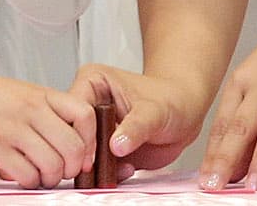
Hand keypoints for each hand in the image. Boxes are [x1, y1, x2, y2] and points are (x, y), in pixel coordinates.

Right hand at [0, 64, 94, 187]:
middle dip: (72, 169)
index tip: (82, 156)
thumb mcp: (19, 92)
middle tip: (60, 173)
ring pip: (52, 164)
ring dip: (50, 179)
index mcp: (41, 94)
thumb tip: (65, 137)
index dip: (90, 142)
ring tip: (39, 177)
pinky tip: (20, 177)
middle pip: (73, 147)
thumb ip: (42, 110)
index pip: (85, 115)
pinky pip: (25, 173)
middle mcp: (31, 110)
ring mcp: (12, 128)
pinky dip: (28, 182)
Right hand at [68, 63, 212, 182]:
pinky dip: (108, 174)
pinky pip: (96, 167)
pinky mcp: (103, 148)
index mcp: (92, 83)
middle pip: (72, 134)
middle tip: (105, 164)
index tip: (94, 152)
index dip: (80, 133)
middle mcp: (88, 105)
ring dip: (97, 168)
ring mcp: (94, 129)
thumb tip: (116, 145)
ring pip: (80, 153)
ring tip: (119, 168)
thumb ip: (136, 127)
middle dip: (87, 154)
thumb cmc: (170, 99)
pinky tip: (127, 168)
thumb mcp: (154, 110)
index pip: (72, 110)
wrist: (185, 113)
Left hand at [198, 32, 256, 190]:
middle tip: (218, 185)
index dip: (213, 153)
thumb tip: (230, 169)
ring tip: (251, 186)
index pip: (223, 122)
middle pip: (243, 124)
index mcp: (241, 81)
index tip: (206, 179)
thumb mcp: (252, 87)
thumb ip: (241, 125)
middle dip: (228, 157)